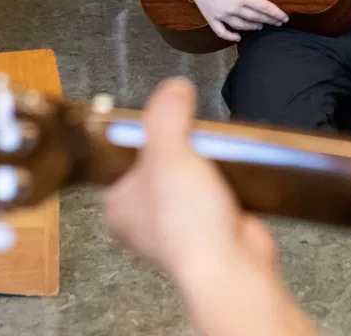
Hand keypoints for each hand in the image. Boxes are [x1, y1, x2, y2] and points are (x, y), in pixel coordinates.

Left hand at [105, 78, 277, 286]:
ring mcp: (178, 227)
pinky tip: (233, 164)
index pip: (119, 156)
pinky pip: (214, 193)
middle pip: (157, 164)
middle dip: (177, 146)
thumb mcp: (168, 151)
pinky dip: (224, 179)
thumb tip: (174, 87)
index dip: (139, 132)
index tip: (161, 112)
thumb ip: (166, 114)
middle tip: (191, 126)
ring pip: (187, 178)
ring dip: (203, 161)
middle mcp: (142, 219)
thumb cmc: (186, 218)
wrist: (231, 262)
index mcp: (117, 205)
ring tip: (213, 142)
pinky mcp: (210, 231)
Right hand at [185, 0, 288, 41]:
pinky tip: (238, 37)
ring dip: (253, 27)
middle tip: (277, 23)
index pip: (264, 8)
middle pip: (255, 18)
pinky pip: (221, 31)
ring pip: (241, 26)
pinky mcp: (210, 17)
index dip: (276, 14)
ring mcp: (221, 15)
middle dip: (268, 21)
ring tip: (261, 26)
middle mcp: (233, 9)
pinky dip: (230, 36)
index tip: (285, 18)